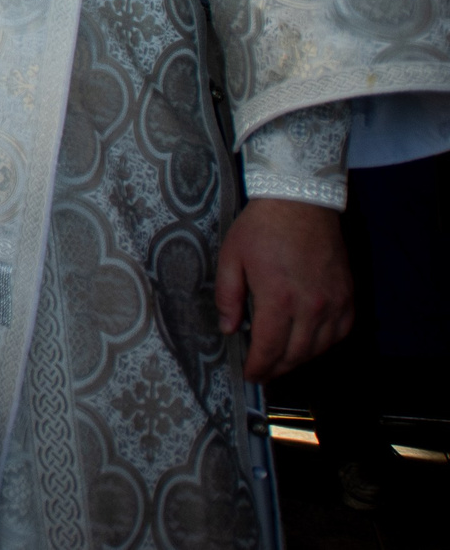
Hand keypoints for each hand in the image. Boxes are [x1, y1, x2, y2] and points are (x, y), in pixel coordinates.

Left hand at [216, 196, 352, 380]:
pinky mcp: (348, 295)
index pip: (270, 349)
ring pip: (320, 348)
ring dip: (300, 360)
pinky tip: (310, 342)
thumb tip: (228, 328)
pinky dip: (325, 344)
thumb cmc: (261, 227)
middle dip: (277, 369)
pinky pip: (341, 332)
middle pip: (296, 355)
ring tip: (282, 360)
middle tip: (263, 372)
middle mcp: (311, 306)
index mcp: (279, 298)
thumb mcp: (231, 257)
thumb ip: (228, 296)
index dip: (258, 367)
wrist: (300, 202)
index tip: (249, 375)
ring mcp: (334, 302)